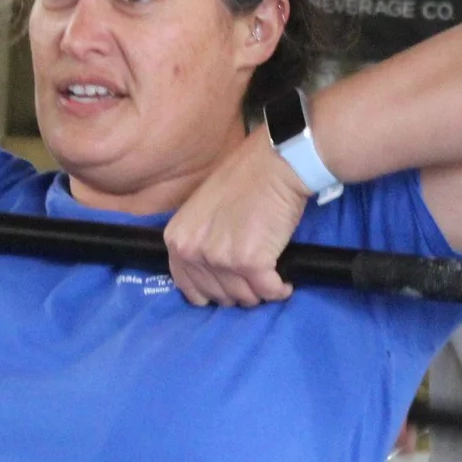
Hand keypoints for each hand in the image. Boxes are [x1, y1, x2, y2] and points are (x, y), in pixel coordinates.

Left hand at [163, 124, 313, 305]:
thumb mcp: (203, 210)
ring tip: (271, 278)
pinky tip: (285, 283)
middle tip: (255, 279)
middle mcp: (193, 251)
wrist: (275, 164)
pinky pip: (268, 291)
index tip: (229, 287)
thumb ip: (200, 240)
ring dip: (260, 292)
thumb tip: (213, 274)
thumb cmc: (245, 179)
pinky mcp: (250, 263)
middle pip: (218, 295)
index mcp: (177, 239)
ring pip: (244, 297)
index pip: (188, 286)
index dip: (212, 291)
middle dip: (239, 291)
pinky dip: (280, 290)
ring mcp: (220, 258)